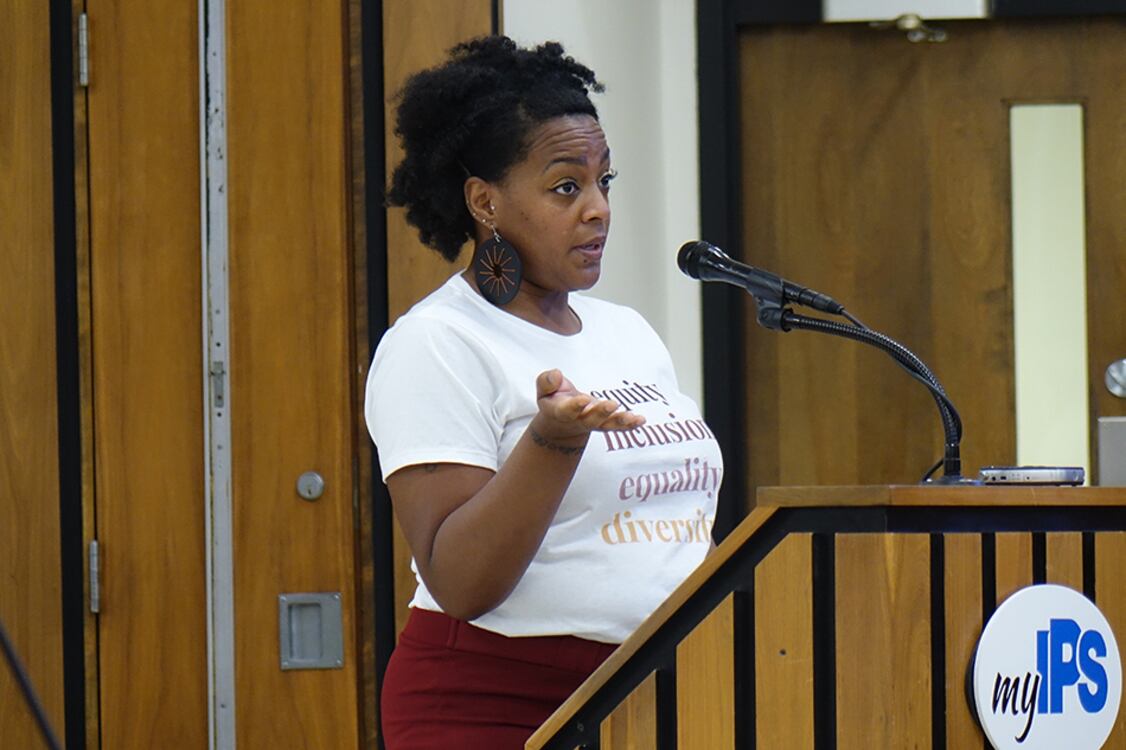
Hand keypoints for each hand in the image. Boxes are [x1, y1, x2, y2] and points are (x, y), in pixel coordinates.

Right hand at [531, 369, 645, 445]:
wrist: (561, 424)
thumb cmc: (553, 400)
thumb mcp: (543, 390)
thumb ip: (546, 382)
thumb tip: (556, 374)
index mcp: (561, 412)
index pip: (567, 411)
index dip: (575, 407)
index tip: (583, 399)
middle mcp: (579, 421)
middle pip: (591, 420)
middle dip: (602, 413)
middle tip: (612, 404)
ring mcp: (594, 424)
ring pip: (607, 425)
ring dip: (620, 422)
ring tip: (632, 417)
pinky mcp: (605, 424)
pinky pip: (619, 427)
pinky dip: (630, 425)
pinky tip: (641, 420)